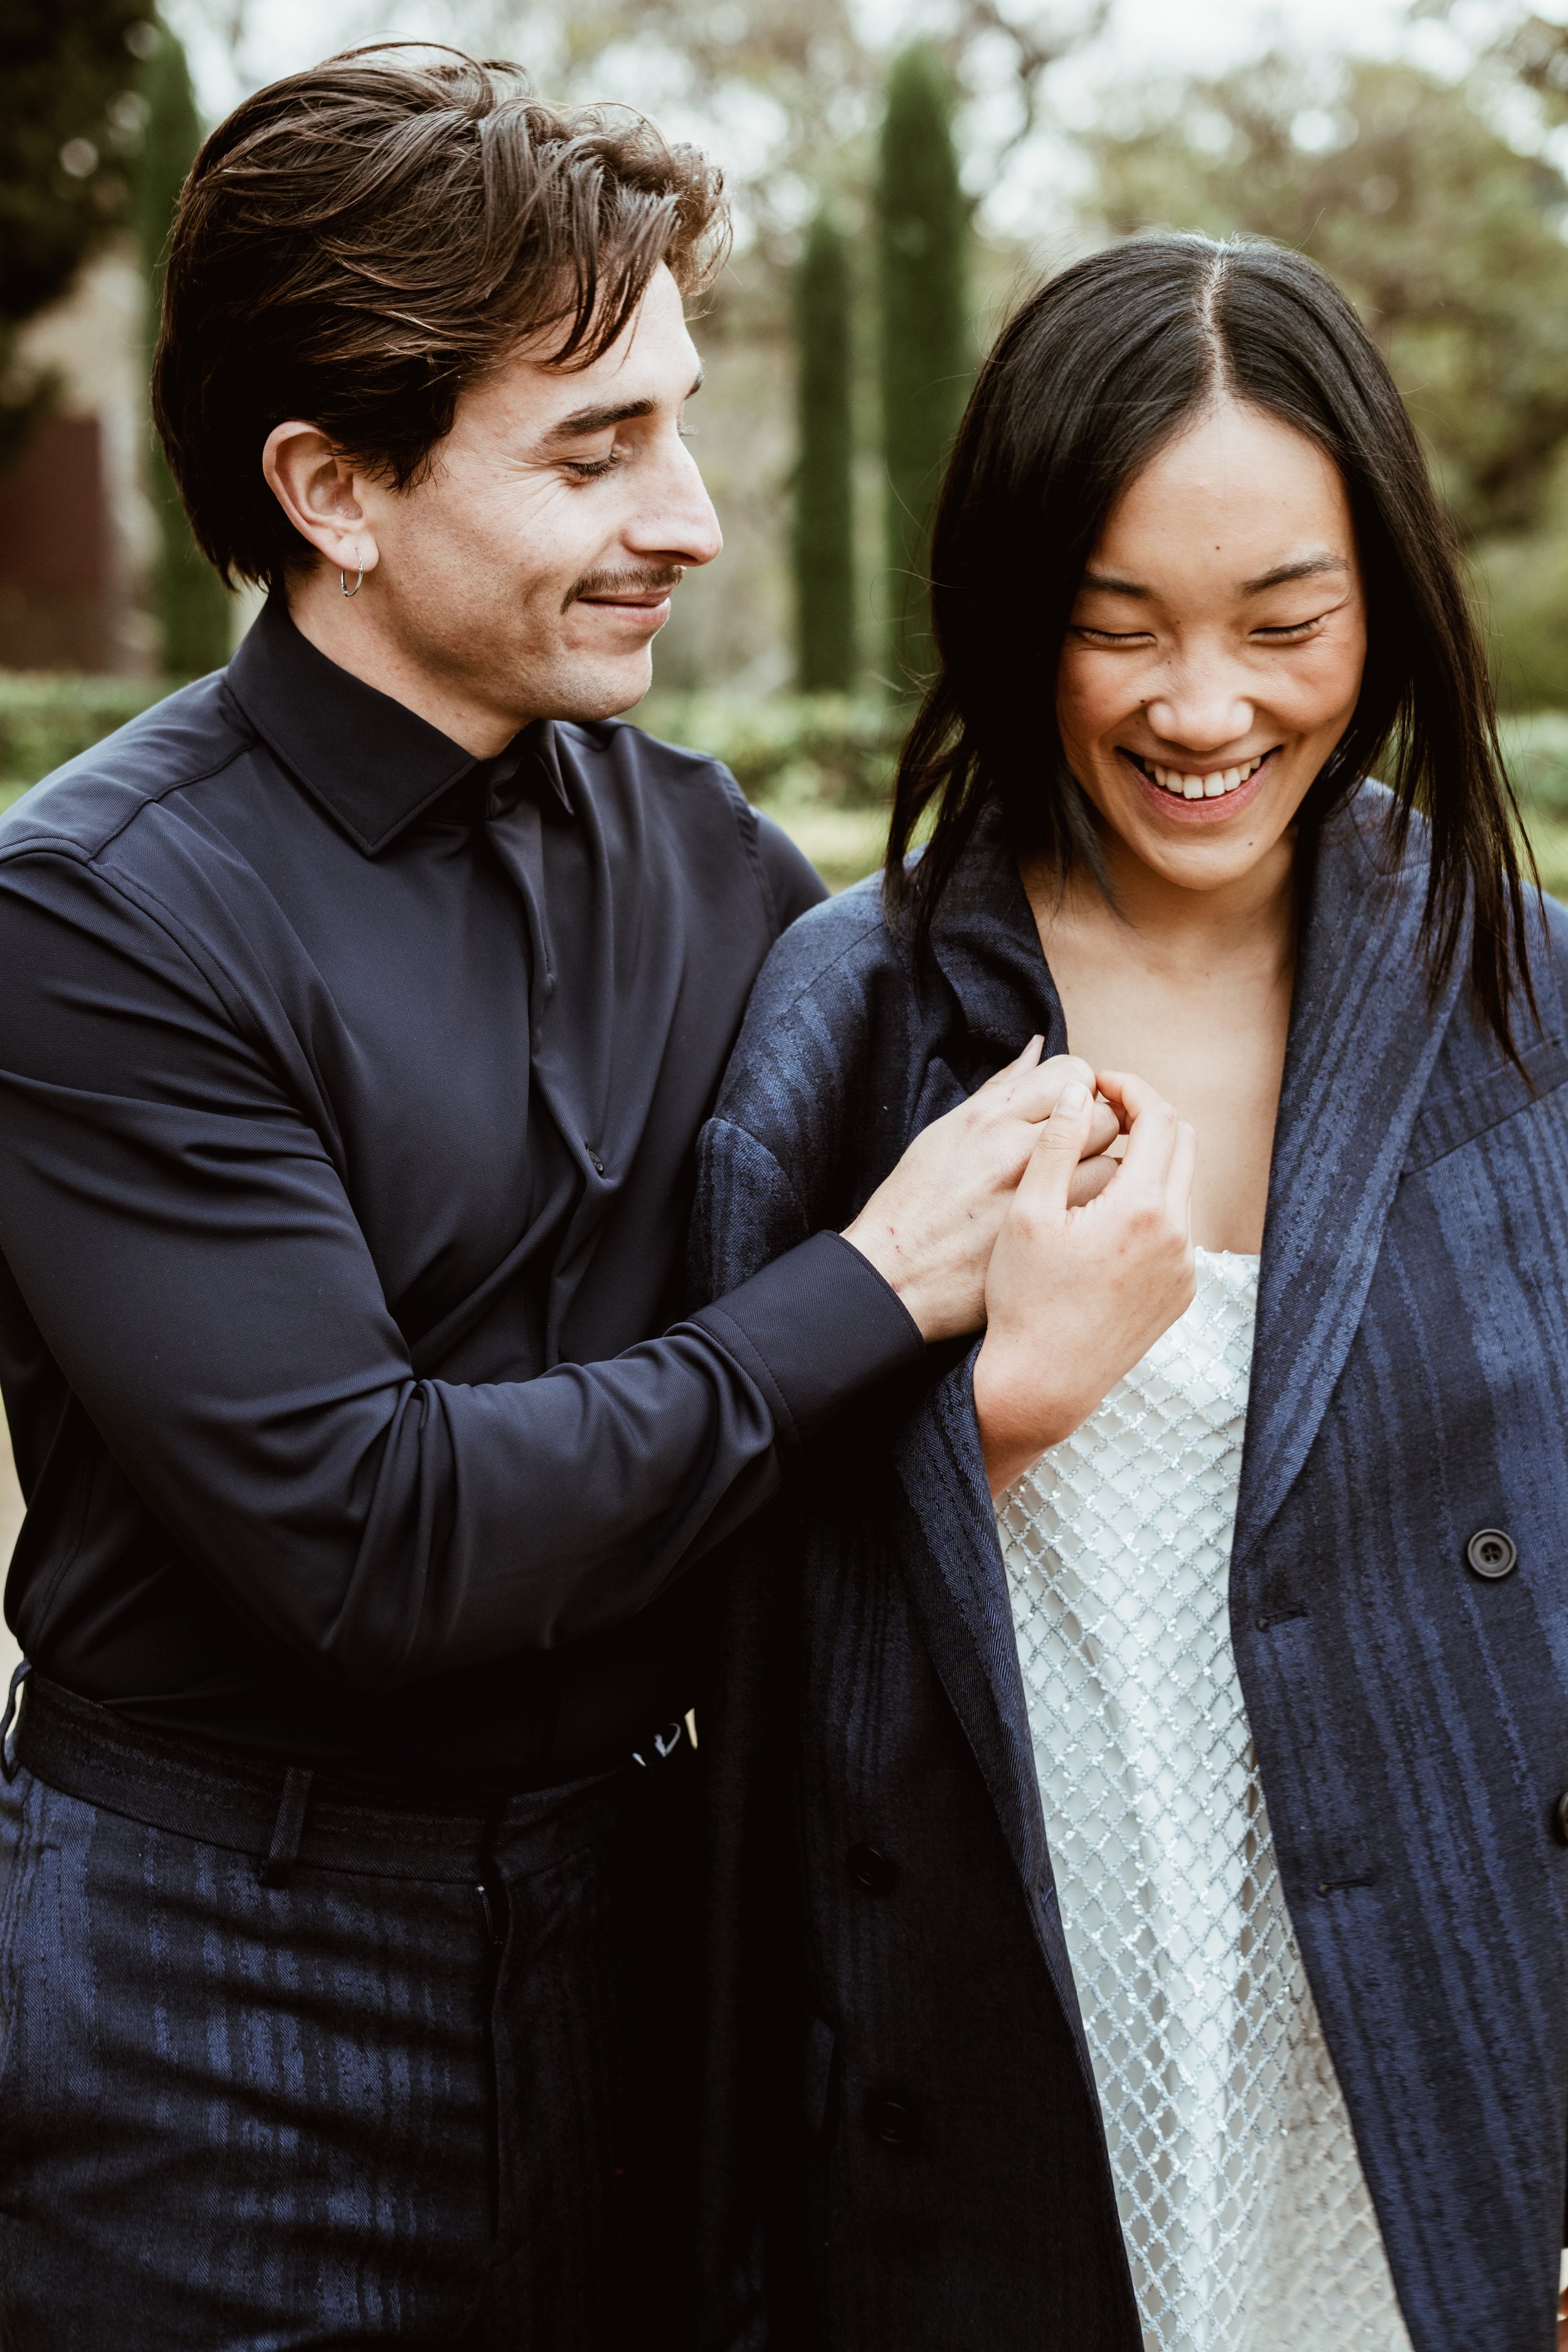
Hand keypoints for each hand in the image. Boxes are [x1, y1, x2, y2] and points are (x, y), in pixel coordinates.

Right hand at [840, 1040, 1120, 1342]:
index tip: (1067, 1110)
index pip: (1076, 1075)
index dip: (1078, 1090)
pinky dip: (1114, 1212)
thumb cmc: (916, 1212)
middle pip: (1108, 1119)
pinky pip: (1127, 1218)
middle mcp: (1031, 1164)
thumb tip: (1040, 1048)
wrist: (905, 1287)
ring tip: (1073, 1191)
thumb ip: (1003, 1088)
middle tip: (1076, 1147)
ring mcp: (1058, 1213)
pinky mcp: (1082, 1255)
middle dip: (1101, 1124)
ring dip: (1112, 1169)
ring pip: (1124, 1167)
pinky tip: (1082, 1226)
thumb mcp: (948, 1134)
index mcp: (996, 1126)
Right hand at [972, 1069, 1196, 1493]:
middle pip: (1182, 1145)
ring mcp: (1185, 1268)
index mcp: (1143, 1208)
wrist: (1042, 1383)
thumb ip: (1058, 1144)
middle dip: (1146, 1117)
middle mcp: (1178, 1236)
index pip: (1160, 1118)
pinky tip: (1105, 1220)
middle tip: (1103, 1112)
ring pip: (1180, 1188)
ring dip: (1148, 1162)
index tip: (1099, 1085)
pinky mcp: (1181, 1294)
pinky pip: (1176, 1230)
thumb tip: (1078, 1091)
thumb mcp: (1028, 1213)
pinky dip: (1150, 1206)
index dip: (1131, 1089)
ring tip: (1096, 1165)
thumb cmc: (1025, 1300)